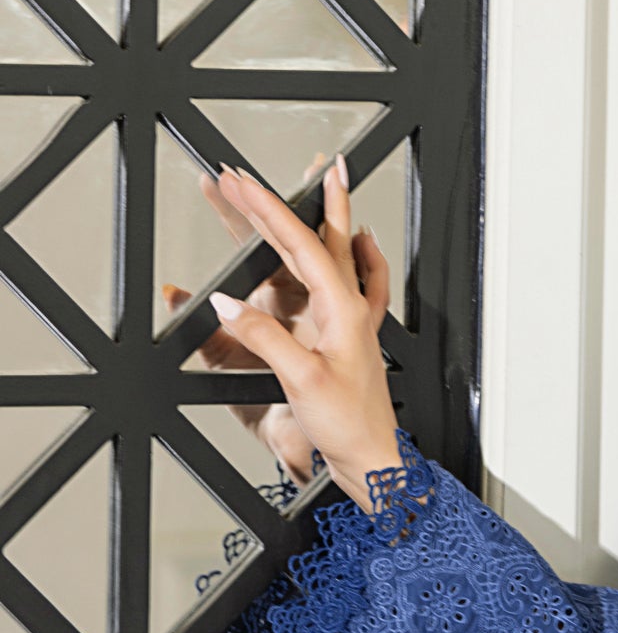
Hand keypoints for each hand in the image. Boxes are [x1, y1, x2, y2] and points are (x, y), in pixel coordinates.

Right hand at [196, 156, 402, 508]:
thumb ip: (264, 337)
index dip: (268, 209)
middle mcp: (350, 305)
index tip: (242, 185)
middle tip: (249, 176)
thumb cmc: (347, 423)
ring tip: (325, 179)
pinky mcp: (353, 334)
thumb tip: (228, 302)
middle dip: (281, 202)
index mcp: (341, 308)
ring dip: (325, 214)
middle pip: (315, 237)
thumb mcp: (301, 378)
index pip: (300, 243)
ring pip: (338, 250)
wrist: (374, 456)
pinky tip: (363, 243)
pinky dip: (361, 254)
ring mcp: (354, 317)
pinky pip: (363, 281)